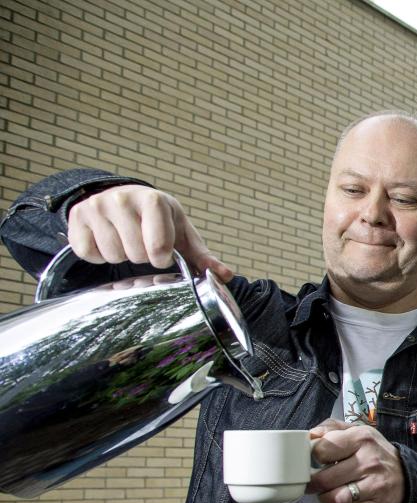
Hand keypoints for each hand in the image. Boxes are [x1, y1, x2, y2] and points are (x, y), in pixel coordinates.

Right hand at [67, 185, 234, 281]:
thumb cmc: (160, 221)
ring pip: (111, 255)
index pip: (158, 247)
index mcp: (153, 200)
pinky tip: (107, 241)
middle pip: (134, 254)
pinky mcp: (77, 217)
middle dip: (142, 257)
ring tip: (127, 241)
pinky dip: (98, 255)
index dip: (161, 257)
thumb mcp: (183, 234)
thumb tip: (226, 275)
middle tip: (143, 244)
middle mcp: (122, 199)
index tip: (163, 253)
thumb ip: (204, 257)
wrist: (124, 198)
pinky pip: (87, 253)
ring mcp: (96, 206)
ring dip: (121, 256)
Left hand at [306, 419, 405, 502]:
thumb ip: (330, 428)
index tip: (320, 460)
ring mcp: (375, 485)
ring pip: (335, 499)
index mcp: (361, 438)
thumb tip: (310, 436)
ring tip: (332, 493)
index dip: (315, 457)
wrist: (406, 475)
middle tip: (318, 482)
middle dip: (315, 483)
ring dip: (328, 499)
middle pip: (324, 479)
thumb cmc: (373, 453)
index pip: (321, 450)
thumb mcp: (356, 432)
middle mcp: (370, 461)